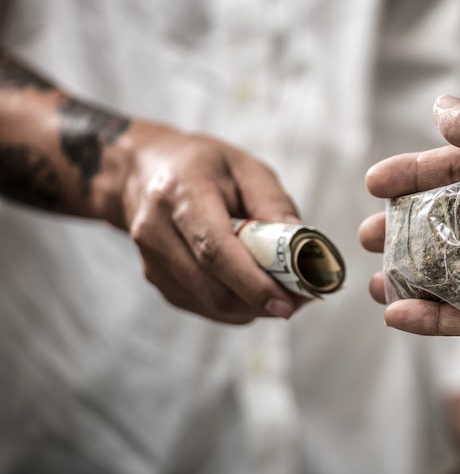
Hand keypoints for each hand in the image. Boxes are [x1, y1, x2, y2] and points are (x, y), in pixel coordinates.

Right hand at [114, 121, 307, 323]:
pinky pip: (202, 306)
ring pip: (208, 303)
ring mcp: (152, 259)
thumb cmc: (200, 165)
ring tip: (282, 292)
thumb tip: (302, 247)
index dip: (252, 282)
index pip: (214, 250)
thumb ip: (273, 204)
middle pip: (211, 286)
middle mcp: (157, 230)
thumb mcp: (245, 167)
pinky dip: (234, 306)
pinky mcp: (156, 279)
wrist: (142, 170)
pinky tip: (254, 292)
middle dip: (260, 301)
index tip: (286, 301)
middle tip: (298, 300)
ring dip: (251, 307)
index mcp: (180, 194)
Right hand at [359, 96, 459, 353]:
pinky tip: (396, 314)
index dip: (412, 174)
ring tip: (376, 281)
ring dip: (412, 277)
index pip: (453, 171)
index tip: (374, 184)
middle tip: (370, 236)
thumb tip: (442, 105)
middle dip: (405, 230)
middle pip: (447, 225)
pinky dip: (431, 317)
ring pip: (453, 273)